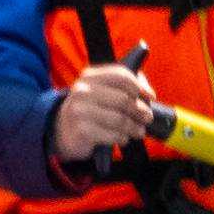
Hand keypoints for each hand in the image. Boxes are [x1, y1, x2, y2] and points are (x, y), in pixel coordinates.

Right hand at [50, 63, 166, 167]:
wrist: (63, 131)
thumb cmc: (91, 110)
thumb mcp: (103, 92)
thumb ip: (126, 85)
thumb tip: (148, 93)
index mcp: (90, 76)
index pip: (121, 75)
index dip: (140, 86)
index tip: (150, 97)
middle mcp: (82, 90)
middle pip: (123, 99)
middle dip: (140, 110)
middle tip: (147, 118)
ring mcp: (80, 110)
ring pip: (119, 119)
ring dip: (134, 127)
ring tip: (139, 131)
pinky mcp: (81, 130)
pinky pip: (112, 135)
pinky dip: (122, 138)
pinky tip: (123, 138)